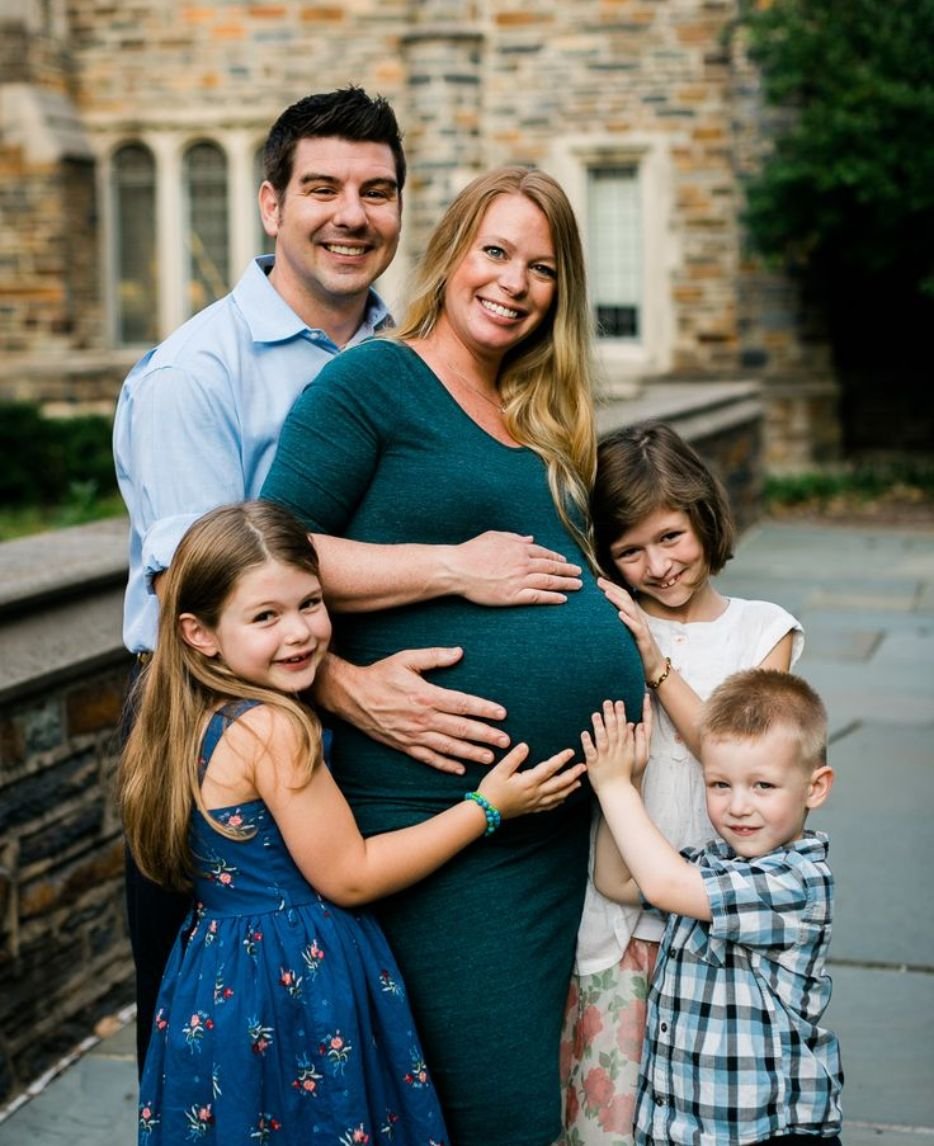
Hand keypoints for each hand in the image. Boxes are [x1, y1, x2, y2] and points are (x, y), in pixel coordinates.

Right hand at [322, 647, 509, 774]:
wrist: (350, 696)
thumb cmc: (380, 674)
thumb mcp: (406, 659)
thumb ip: (434, 656)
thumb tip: (459, 653)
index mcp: (426, 695)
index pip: (463, 704)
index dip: (484, 710)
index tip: (502, 714)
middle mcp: (422, 718)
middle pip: (461, 729)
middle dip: (486, 736)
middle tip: (506, 742)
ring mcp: (413, 735)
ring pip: (448, 747)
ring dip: (471, 753)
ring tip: (490, 757)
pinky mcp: (404, 745)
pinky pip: (428, 758)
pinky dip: (445, 765)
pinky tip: (459, 769)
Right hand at [449, 532, 582, 605]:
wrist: (457, 568)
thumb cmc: (472, 551)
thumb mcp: (494, 536)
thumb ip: (514, 537)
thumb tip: (530, 539)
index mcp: (519, 549)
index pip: (544, 553)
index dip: (557, 558)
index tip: (565, 562)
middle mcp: (523, 564)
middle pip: (551, 567)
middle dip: (567, 571)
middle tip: (579, 574)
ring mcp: (519, 581)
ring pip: (549, 582)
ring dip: (566, 584)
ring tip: (577, 586)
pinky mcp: (513, 596)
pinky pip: (538, 597)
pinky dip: (552, 598)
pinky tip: (563, 599)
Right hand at [476, 743, 584, 818]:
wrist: (485, 811)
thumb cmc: (491, 789)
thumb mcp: (499, 770)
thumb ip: (514, 758)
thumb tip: (525, 746)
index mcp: (528, 781)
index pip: (549, 768)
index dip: (561, 759)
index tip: (570, 752)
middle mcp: (535, 793)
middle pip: (559, 783)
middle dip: (572, 774)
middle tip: (583, 767)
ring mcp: (534, 803)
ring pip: (557, 795)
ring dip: (570, 788)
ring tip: (579, 782)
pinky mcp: (531, 809)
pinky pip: (550, 805)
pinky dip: (559, 800)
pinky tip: (563, 798)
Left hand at [581, 698, 651, 794]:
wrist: (617, 791)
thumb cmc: (624, 773)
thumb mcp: (634, 756)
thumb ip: (634, 740)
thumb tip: (634, 725)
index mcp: (625, 748)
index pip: (624, 728)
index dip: (621, 715)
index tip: (619, 702)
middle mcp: (616, 751)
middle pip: (614, 731)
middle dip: (611, 715)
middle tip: (607, 702)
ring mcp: (605, 757)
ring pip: (602, 740)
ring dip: (599, 726)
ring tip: (595, 714)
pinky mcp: (594, 764)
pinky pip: (591, 752)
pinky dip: (588, 742)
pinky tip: (584, 733)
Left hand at [597, 577, 667, 680]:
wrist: (655, 669)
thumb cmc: (638, 652)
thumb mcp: (627, 635)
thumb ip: (619, 625)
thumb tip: (604, 618)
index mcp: (634, 618)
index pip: (623, 598)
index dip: (612, 587)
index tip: (598, 580)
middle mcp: (638, 620)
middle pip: (626, 599)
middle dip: (612, 588)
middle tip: (598, 580)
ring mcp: (642, 629)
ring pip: (630, 611)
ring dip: (618, 600)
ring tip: (606, 592)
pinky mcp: (644, 641)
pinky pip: (636, 629)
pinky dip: (628, 620)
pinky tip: (620, 615)